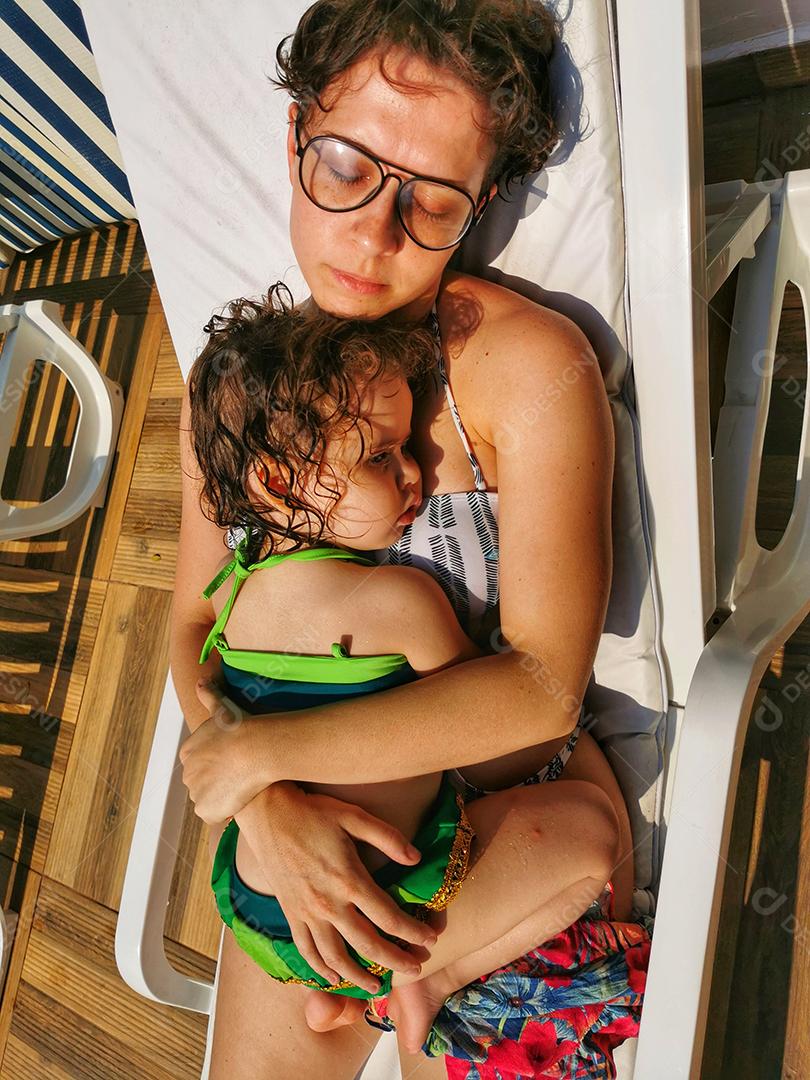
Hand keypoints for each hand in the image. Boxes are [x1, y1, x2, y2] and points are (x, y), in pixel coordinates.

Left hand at [179, 680, 269, 821]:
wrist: (254, 747)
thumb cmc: (240, 726)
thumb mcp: (222, 708)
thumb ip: (209, 695)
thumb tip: (200, 681)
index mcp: (188, 752)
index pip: (200, 764)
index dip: (219, 764)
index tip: (234, 761)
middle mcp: (187, 773)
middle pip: (204, 783)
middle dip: (219, 781)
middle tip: (241, 775)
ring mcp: (195, 793)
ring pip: (210, 799)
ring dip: (223, 797)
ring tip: (243, 786)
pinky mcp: (205, 810)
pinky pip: (214, 815)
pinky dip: (225, 811)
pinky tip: (240, 799)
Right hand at [237, 784, 439, 993]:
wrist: (267, 813)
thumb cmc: (313, 812)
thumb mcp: (353, 815)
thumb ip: (386, 837)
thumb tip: (416, 858)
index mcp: (348, 879)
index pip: (388, 917)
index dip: (412, 932)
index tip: (430, 939)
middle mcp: (328, 903)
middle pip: (367, 944)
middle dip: (395, 961)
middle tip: (415, 969)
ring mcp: (306, 912)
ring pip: (335, 957)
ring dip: (358, 977)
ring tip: (377, 988)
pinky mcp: (290, 914)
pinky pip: (306, 950)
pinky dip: (320, 969)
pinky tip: (333, 979)